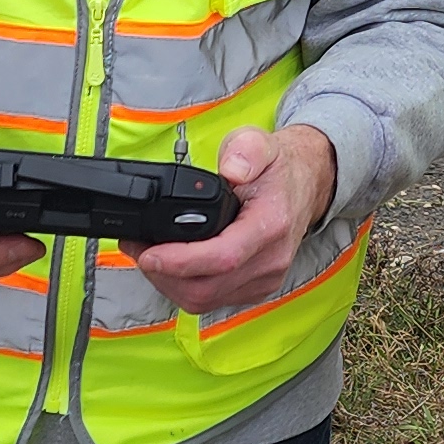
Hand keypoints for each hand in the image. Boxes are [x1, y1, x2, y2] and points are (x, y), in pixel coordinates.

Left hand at [133, 125, 336, 315]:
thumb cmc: (278, 168)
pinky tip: (173, 268)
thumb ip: (245, 151)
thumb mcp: (260, 142)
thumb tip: (230, 170)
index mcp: (271, 225)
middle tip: (137, 250)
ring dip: (170, 284)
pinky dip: (185, 288)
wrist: (306, 184)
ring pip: (205, 301)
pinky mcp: (256, 288)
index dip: (181, 262)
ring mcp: (265, 278)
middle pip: (206, 288)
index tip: (149, 254)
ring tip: (149, 258)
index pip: (224, 257)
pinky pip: (213, 301)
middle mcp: (271, 259)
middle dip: (163, 275)